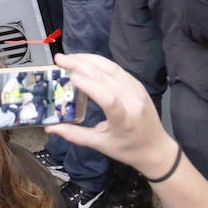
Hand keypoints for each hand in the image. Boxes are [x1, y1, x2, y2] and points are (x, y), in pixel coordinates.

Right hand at [44, 53, 176, 178]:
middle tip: (59, 60)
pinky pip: (117, 69)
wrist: (157, 149)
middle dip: (81, 64)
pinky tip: (85, 61)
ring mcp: (137, 90)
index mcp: (124, 120)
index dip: (90, 85)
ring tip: (69, 57)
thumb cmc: (128, 149)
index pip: (109, 98)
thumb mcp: (101, 145)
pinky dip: (99, 62)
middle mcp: (133, 101)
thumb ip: (74, 135)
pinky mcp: (137, 85)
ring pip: (111, 68)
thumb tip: (49, 128)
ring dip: (89, 59)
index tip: (70, 76)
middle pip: (107, 77)